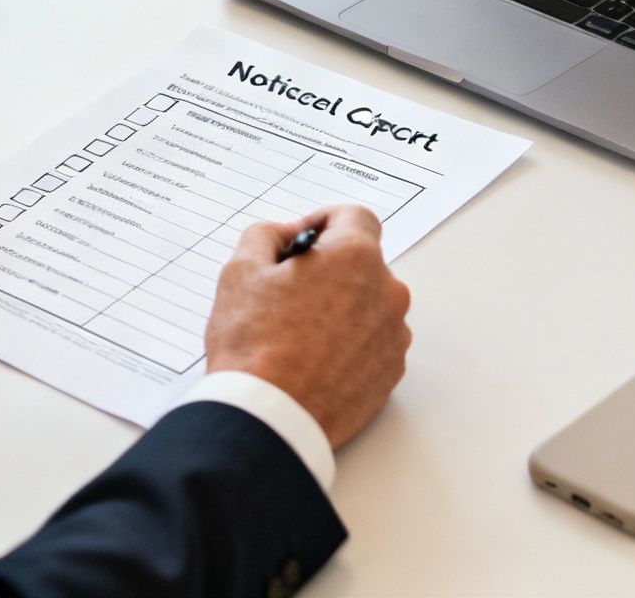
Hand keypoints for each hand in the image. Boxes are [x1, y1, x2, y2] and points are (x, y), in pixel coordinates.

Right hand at [206, 205, 412, 448]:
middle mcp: (386, 292)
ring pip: (369, 304)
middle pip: (363, 263)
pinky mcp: (390, 372)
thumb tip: (283, 235)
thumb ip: (265, 236)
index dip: (323, 222)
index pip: (353, 217)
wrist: (270, 418)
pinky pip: (373, 342)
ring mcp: (393, 335)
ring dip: (342, 307)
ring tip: (298, 332)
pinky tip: (314, 358)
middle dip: (330, 269)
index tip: (301, 241)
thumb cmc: (255, 345)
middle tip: (290, 290)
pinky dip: (350, 343)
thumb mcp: (241, 272)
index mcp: (355, 257)